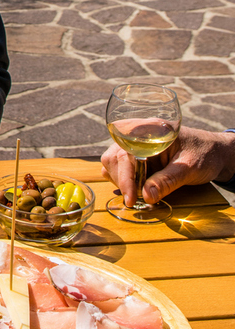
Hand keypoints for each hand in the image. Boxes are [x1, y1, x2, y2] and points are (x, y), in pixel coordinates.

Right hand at [101, 127, 234, 205]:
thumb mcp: (189, 168)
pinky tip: (138, 188)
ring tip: (138, 192)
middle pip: (113, 158)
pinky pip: (119, 168)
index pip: (125, 153)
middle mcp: (138, 135)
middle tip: (135, 198)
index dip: (125, 177)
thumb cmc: (206, 154)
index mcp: (150, 130)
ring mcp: (135, 145)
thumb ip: (167, 181)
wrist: (217, 153)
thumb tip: (146, 197)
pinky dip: (124, 180)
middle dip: (122, 180)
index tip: (131, 198)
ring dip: (121, 181)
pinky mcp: (136, 156)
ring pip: (112, 164)